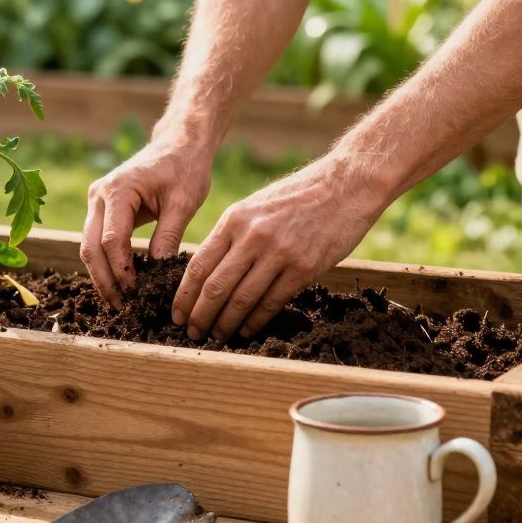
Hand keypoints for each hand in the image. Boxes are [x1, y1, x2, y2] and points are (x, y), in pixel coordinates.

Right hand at [82, 133, 212, 305]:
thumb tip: (160, 276)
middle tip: (122, 307)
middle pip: (90, 247)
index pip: (111, 240)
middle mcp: (99, 195)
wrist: (178, 144)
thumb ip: (169, 236)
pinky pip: (96, 241)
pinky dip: (105, 264)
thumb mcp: (184, 202)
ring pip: (88, 247)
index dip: (121, 271)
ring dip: (101, 275)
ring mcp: (96, 202)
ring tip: (120, 301)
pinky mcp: (101, 209)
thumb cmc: (185, 167)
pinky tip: (120, 283)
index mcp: (118, 190)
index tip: (136, 294)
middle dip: (104, 280)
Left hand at [172, 156, 387, 340]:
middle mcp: (252, 236)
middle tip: (192, 333)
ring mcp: (278, 253)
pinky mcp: (304, 268)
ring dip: (226, 324)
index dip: (184, 295)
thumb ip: (231, 236)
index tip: (176, 314)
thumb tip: (207, 273)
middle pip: (215, 287)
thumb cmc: (297, 197)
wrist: (346, 185)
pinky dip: (255, 321)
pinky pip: (272, 302)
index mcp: (234, 219)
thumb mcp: (254, 207)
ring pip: (241, 299)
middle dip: (200, 316)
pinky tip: (246, 331)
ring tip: (216, 337)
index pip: (198, 265)